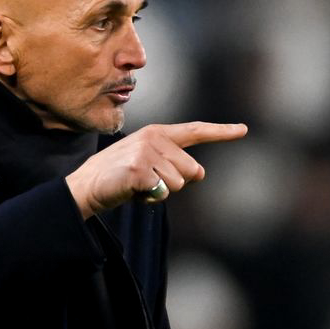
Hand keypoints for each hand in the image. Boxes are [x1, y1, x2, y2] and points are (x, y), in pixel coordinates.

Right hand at [65, 121, 247, 218]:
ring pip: (178, 185)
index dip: (221, 132)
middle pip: (191, 171)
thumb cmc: (120, 178)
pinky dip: (149, 198)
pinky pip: (162, 193)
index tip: (243, 130)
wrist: (86, 186)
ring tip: (137, 185)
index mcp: (158, 134)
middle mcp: (154, 138)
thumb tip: (200, 172)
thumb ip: (176, 165)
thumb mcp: (150, 166)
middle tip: (146, 181)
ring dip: (160, 193)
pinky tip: (132, 191)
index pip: (195, 131)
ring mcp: (145, 152)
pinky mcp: (139, 170)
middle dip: (173, 183)